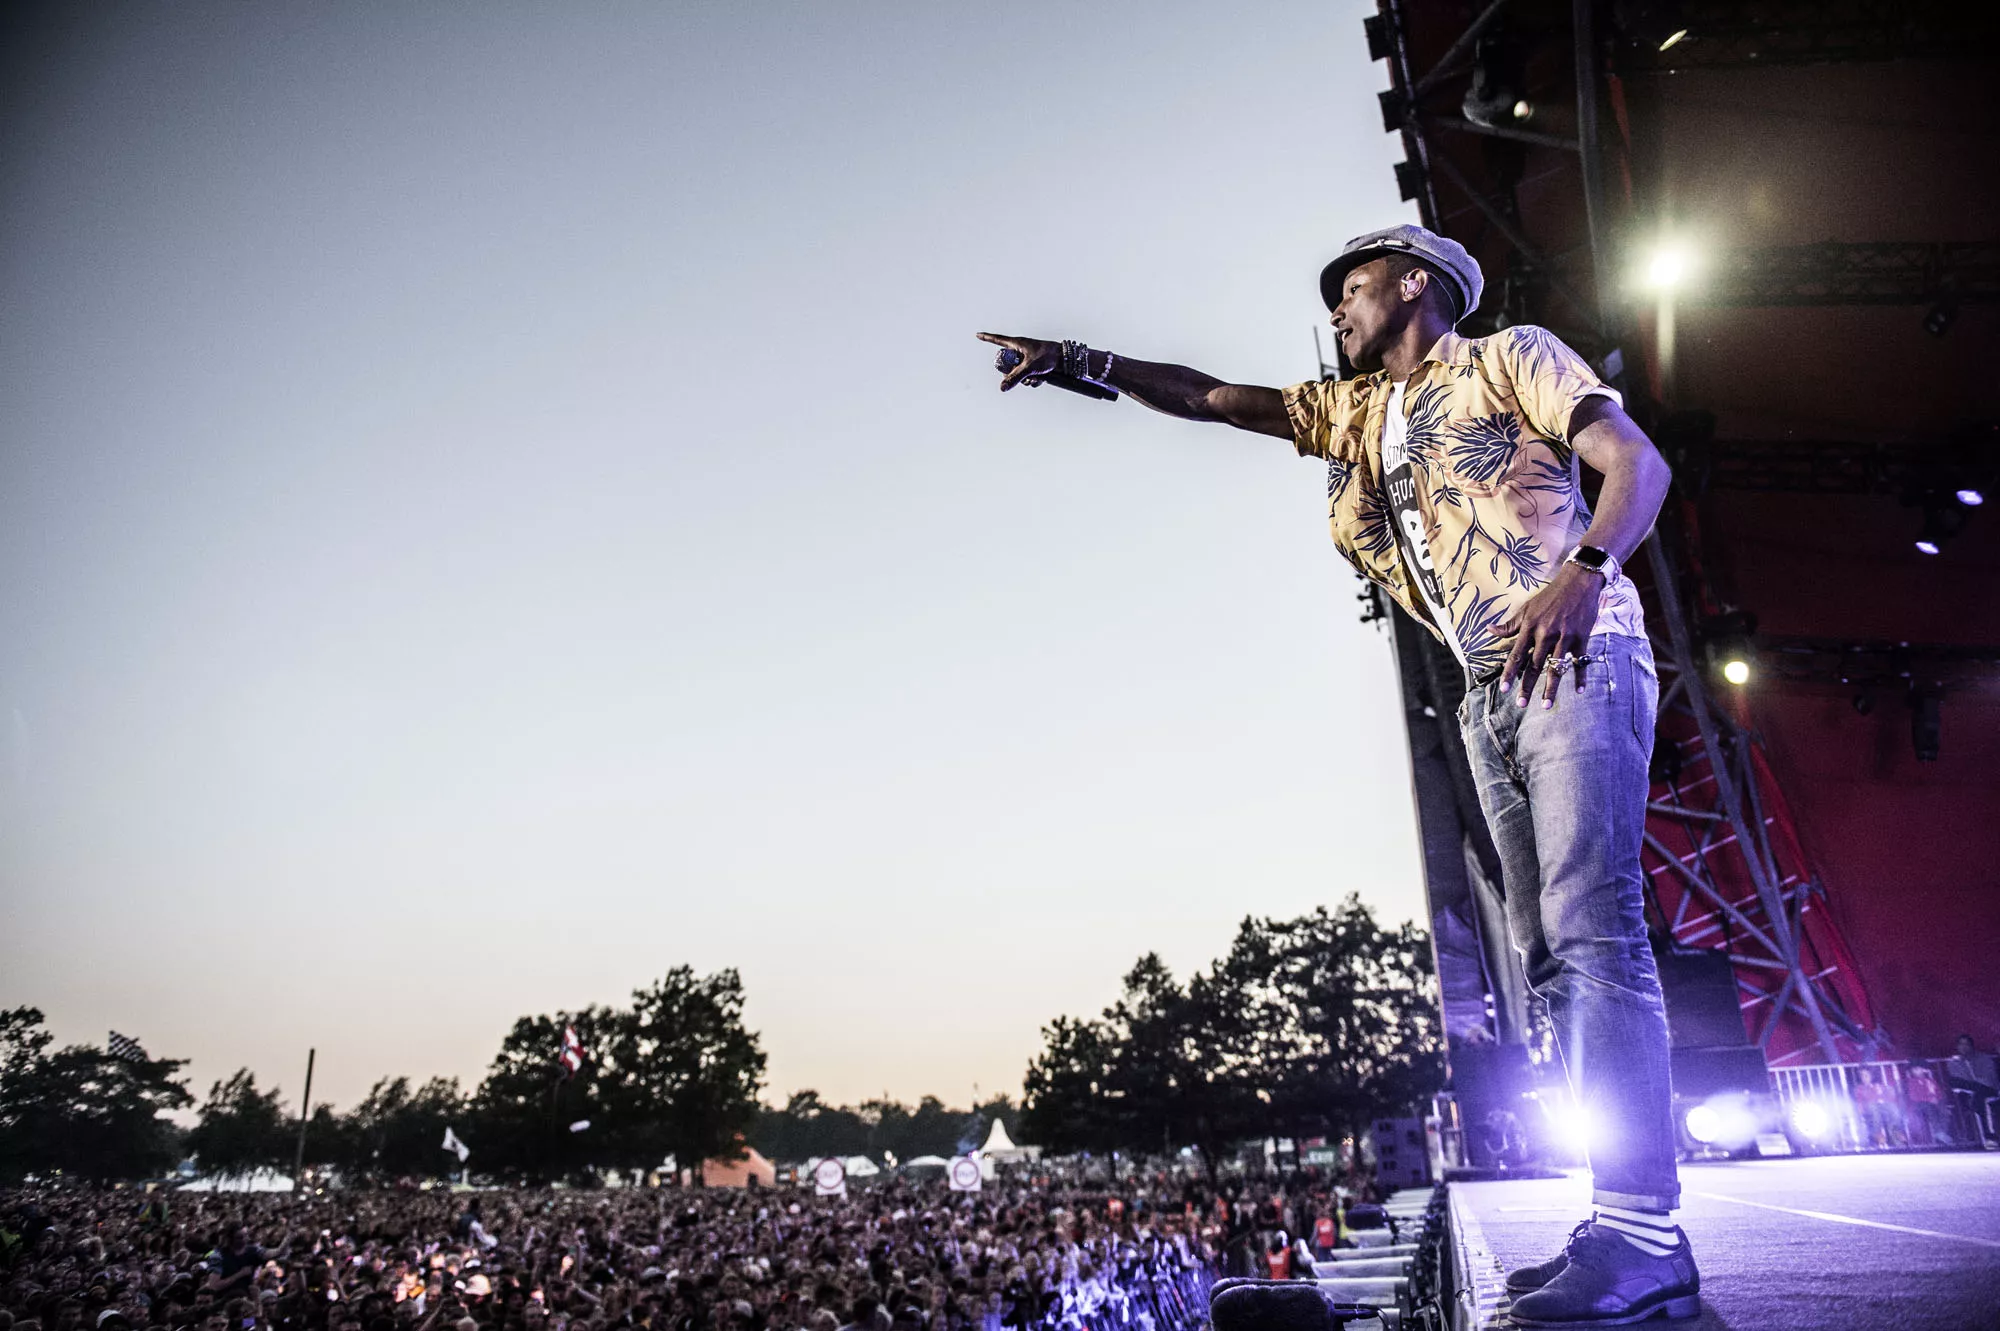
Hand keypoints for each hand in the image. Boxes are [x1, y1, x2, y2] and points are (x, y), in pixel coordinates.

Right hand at [974, 332, 1058, 390]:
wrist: (1066, 359)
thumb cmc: (1048, 357)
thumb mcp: (1029, 368)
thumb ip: (1015, 378)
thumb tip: (1002, 388)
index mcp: (1017, 343)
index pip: (997, 340)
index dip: (987, 338)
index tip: (977, 334)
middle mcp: (1020, 350)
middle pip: (1006, 364)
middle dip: (1011, 374)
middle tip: (1018, 377)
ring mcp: (1027, 359)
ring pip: (1017, 372)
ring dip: (1024, 379)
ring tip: (1034, 378)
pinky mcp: (1034, 366)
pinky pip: (1027, 376)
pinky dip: (1032, 380)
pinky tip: (1041, 380)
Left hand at [1497, 563, 1604, 706]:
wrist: (1579, 582)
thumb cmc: (1550, 595)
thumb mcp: (1527, 607)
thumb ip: (1510, 624)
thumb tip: (1489, 630)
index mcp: (1530, 627)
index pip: (1516, 655)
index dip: (1509, 673)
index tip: (1503, 689)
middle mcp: (1546, 634)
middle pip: (1534, 665)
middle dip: (1527, 686)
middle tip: (1521, 704)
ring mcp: (1565, 637)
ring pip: (1556, 667)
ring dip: (1551, 688)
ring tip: (1546, 705)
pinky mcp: (1582, 637)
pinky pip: (1580, 661)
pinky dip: (1580, 676)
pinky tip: (1579, 691)